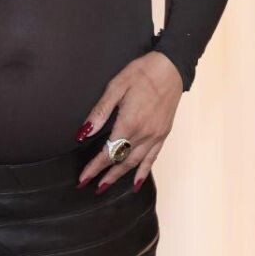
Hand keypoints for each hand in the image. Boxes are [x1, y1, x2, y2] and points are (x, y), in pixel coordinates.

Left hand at [76, 50, 183, 192]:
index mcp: (129, 123)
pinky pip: (153, 158)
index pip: (108, 152)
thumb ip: (100, 112)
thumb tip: (83, 133)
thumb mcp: (115, 87)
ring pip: (135, 163)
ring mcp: (155, 135)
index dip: (95, 166)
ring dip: (120, 176)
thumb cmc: (142, 73)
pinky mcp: (163, 133)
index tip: (83, 178)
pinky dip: (144, 172)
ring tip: (106, 187)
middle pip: (121, 161)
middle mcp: (143, 134)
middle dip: (105, 175)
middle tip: (91, 187)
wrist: (171, 67)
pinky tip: (136, 182)